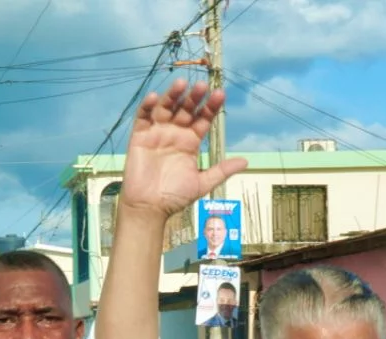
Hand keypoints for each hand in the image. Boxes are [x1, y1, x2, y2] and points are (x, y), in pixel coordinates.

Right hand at [118, 80, 247, 218]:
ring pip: (166, 108)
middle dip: (194, 98)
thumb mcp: (202, 183)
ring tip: (181, 84)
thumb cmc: (175, 196)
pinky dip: (148, 106)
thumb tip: (245, 162)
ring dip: (173, 95)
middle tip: (202, 86)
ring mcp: (158, 132)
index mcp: (191, 141)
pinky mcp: (140, 136)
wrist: (149, 208)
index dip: (211, 107)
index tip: (220, 95)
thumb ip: (222, 171)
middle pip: (186, 109)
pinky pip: (143, 117)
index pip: (203, 118)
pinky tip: (155, 97)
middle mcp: (176, 133)